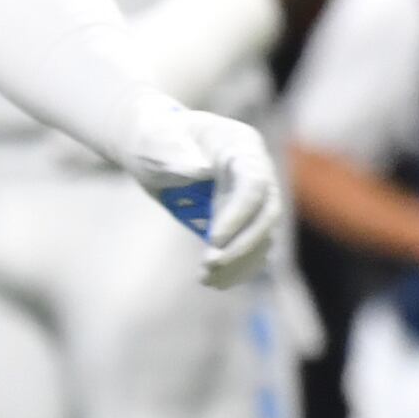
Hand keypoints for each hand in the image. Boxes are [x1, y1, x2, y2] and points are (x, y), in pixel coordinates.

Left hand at [122, 100, 280, 288]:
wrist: (153, 146)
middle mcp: (255, 170)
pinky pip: (250, 243)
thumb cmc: (152, 137)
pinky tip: (213, 281)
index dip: (238, 215)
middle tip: (210, 266)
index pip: (253, 185)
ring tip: (208, 280)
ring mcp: (252, 194)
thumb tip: (198, 170)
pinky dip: (236, 265)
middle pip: (266, 214)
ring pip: (261, 234)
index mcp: (240, 145)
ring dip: (240, 260)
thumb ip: (173, 153)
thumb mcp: (155, 140)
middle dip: (242, 244)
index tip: (211, 241)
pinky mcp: (241, 214)